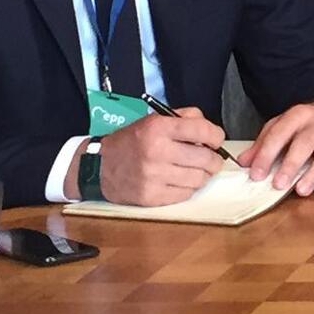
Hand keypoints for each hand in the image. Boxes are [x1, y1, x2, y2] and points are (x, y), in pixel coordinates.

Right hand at [93, 107, 225, 205]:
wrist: (97, 166)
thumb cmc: (131, 142)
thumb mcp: (154, 120)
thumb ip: (185, 118)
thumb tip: (210, 131)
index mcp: (158, 128)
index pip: (203, 131)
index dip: (216, 136)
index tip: (215, 140)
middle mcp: (156, 151)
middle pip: (206, 158)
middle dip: (213, 159)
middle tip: (210, 158)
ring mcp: (154, 176)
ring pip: (199, 179)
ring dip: (202, 175)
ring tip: (195, 170)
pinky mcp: (151, 196)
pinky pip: (186, 194)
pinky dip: (188, 188)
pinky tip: (180, 180)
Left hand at [241, 100, 313, 195]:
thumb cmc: (307, 124)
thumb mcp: (283, 126)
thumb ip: (264, 143)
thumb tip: (243, 162)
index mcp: (299, 114)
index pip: (279, 133)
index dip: (266, 154)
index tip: (256, 174)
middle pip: (305, 143)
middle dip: (291, 165)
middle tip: (278, 184)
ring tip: (301, 190)